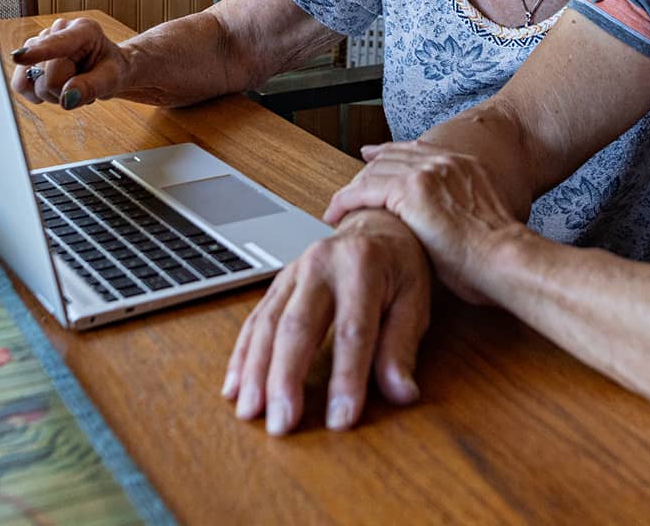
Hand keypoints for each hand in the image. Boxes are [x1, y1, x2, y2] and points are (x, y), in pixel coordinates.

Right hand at [9, 16, 129, 108]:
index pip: (58, 44)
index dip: (38, 52)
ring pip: (31, 82)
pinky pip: (21, 85)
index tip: (19, 57)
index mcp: (84, 30)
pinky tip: (57, 86)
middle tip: (83, 83)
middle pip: (47, 77)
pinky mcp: (28, 58)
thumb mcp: (112, 78)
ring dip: (53, 92)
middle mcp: (57, 31)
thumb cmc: (112, 69)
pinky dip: (39, 94)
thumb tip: (67, 98)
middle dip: (64, 89)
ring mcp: (39, 43)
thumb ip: (91, 87)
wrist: (106, 68)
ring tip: (72, 83)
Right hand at [222, 209, 430, 435]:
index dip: (346, 378)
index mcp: (363, 265)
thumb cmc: (400, 266)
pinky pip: (255, 319)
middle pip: (298, 325)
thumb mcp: (415, 300)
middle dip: (286, 378)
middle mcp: (322, 263)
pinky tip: (234, 386)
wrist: (378, 225)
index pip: (353, 330)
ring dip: (256, 371)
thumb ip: (402, 346)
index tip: (340, 420)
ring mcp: (295, 271)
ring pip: (268, 323)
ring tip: (250, 412)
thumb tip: (401, 392)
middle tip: (281, 424)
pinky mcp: (279, 282)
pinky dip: (243, 355)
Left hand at [325, 141, 525, 303]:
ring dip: (353, 190)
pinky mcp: (409, 191)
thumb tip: (442, 233)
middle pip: (391, 158)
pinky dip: (347, 200)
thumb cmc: (497, 257)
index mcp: (464, 165)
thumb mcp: (479, 221)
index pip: (416, 151)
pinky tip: (336, 213)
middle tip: (347, 188)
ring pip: (375, 172)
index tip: (371, 156)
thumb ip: (457, 215)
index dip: (389, 153)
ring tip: (338, 207)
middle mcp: (445, 162)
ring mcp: (427, 173)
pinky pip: (366, 189)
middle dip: (365, 171)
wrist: (505, 257)